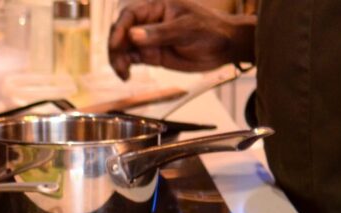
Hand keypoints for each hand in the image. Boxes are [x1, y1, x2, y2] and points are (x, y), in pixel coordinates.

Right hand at [108, 0, 253, 79]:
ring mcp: (149, 39)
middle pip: (122, 32)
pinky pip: (131, 59)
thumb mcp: (186, 30)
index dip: (119, 29)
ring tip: (123, 73)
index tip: (115, 45)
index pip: (130, 15)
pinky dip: (124, 67)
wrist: (225, 47)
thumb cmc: (210, 31)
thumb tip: (133, 35)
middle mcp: (149, 22)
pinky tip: (126, 75)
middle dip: (115, 47)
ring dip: (118, 59)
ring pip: (124, 47)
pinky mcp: (151, 54)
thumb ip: (159, 33)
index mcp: (156, 7)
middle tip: (118, 64)